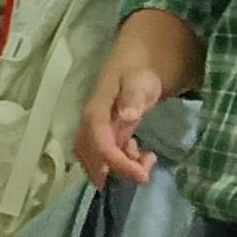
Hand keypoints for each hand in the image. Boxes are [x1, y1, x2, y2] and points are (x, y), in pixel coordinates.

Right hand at [75, 9, 201, 185]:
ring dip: (117, 168)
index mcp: (96, 111)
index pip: (100, 144)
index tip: (141, 175)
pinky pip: (105, 154)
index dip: (117, 163)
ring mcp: (96, 129)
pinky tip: (141, 155)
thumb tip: (127, 117)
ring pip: (96, 158)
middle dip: (114, 171)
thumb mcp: (140, 80)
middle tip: (142, 175)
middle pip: (91, 156)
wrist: (134, 61)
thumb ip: (134, 97)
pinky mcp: (105, 133)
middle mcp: (90, 124)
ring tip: (146, 163)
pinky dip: (121, 162)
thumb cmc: (138, 71)